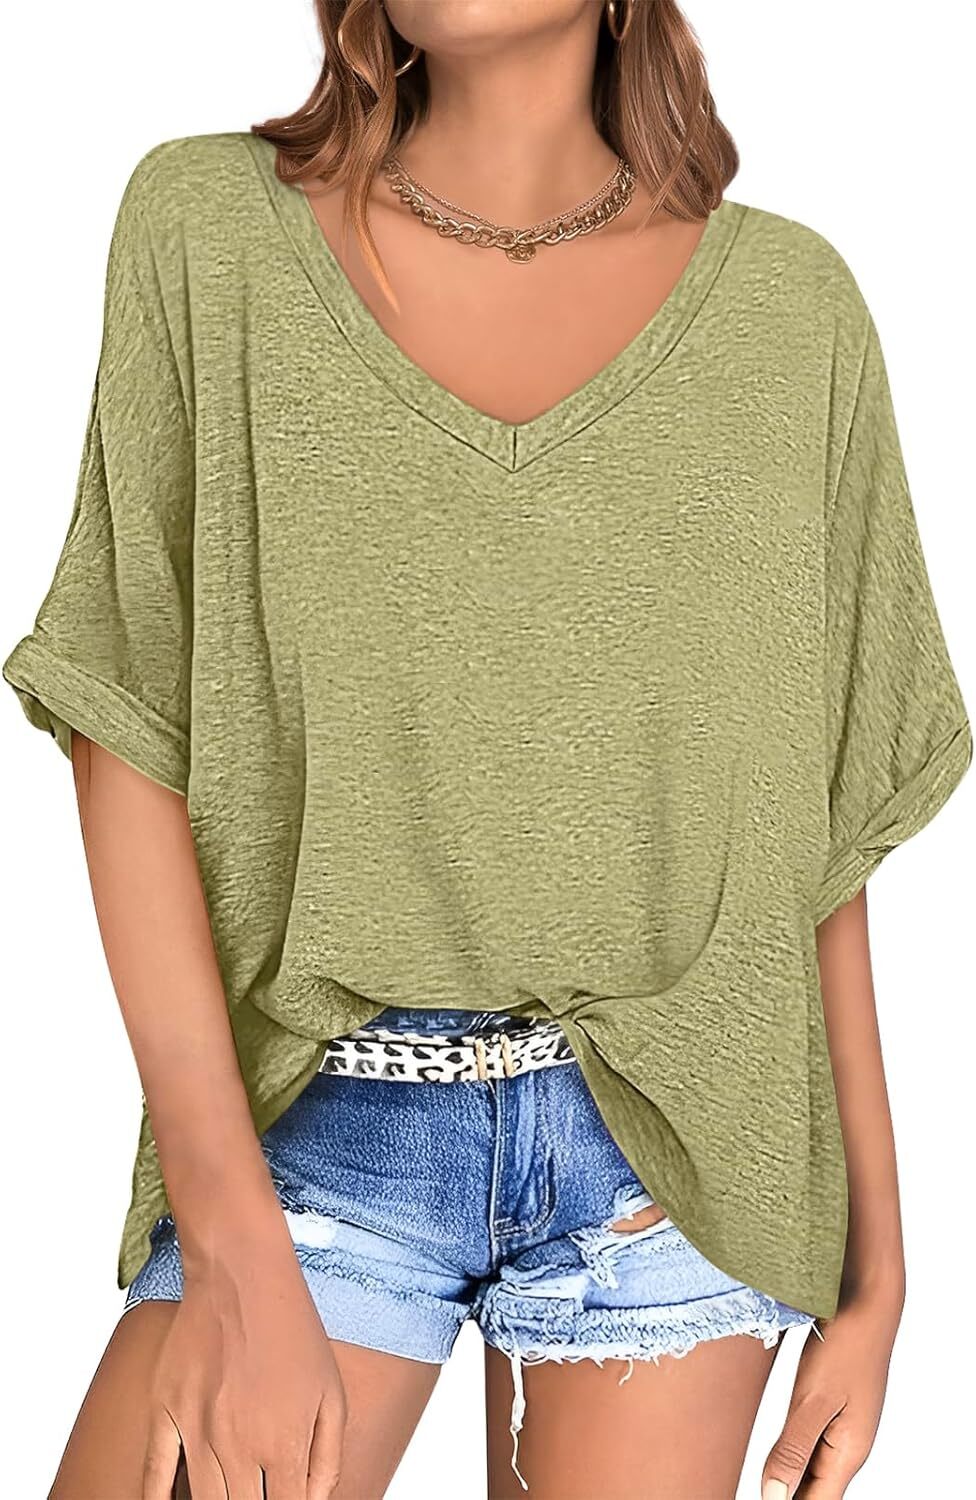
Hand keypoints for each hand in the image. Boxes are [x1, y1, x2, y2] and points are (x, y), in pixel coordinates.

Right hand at [142, 1228, 346, 1499]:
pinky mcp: (164, 1410)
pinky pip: (152, 1475)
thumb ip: (327, 1459)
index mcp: (283, 1443)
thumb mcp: (332, 1394)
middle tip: (254, 1498)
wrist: (243, 1275)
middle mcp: (237, 1444)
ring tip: (226, 1496)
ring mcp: (196, 1429)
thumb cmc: (293, 1331)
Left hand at [761, 1277, 903, 1498]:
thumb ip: (794, 1448)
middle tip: (740, 1488)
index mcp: (849, 1451)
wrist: (864, 1298)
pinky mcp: (831, 1404)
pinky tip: (770, 1450)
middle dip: (782, 1495)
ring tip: (750, 1481)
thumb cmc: (845, 1344)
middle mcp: (848, 1445)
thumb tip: (773, 1497)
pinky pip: (809, 1439)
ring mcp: (841, 1424)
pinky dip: (789, 1449)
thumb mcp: (814, 1397)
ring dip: (783, 1474)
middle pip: (814, 1489)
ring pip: (810, 1465)